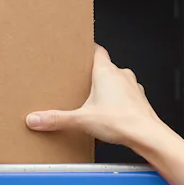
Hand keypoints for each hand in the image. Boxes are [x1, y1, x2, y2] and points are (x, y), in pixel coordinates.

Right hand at [26, 45, 160, 145]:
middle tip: (80, 81)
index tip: (79, 49)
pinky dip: (117, 100)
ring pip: (117, 80)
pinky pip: (126, 95)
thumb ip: (57, 119)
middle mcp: (121, 75)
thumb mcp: (82, 120)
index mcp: (106, 72)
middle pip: (104, 66)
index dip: (87, 49)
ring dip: (107, 87)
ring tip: (94, 100)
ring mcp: (133, 87)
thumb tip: (36, 118)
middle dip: (92, 73)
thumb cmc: (123, 122)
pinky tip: (109, 113)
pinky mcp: (139, 101)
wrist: (148, 135)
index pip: (97, 50)